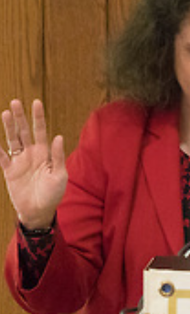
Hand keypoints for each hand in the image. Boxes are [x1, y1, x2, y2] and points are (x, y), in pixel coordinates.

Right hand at [0, 99, 66, 228]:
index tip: (36, 102)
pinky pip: (1, 158)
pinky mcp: (9, 171)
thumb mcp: (60, 175)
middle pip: (24, 132)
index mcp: (45, 153)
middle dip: (20, 117)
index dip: (38, 117)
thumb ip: (58, 156)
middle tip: (15, 102)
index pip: (41, 131)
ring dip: (9, 127)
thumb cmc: (53, 193)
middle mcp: (31, 153)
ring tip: (6, 113)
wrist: (39, 211)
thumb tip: (58, 136)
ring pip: (12, 140)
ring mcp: (19, 161)